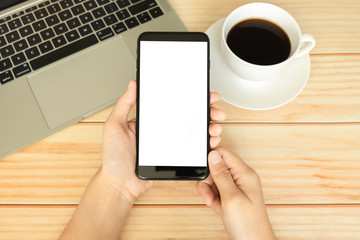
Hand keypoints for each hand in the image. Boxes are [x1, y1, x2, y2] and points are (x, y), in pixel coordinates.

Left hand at [100, 80, 225, 203]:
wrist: (120, 184)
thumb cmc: (114, 158)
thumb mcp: (114, 126)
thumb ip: (124, 104)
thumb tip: (133, 84)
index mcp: (150, 122)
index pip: (174, 105)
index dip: (190, 99)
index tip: (202, 94)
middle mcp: (163, 131)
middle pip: (189, 118)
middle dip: (206, 111)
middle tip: (215, 110)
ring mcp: (170, 145)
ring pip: (195, 133)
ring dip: (209, 127)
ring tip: (215, 127)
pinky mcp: (175, 158)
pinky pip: (193, 150)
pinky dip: (205, 145)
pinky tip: (211, 141)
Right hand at [197, 147, 275, 239]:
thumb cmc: (247, 225)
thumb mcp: (231, 197)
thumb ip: (221, 174)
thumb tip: (213, 155)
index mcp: (245, 174)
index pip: (224, 153)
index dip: (211, 158)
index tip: (202, 169)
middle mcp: (242, 178)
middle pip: (217, 167)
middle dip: (208, 180)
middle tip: (208, 194)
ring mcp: (238, 187)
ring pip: (215, 179)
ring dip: (209, 191)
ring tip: (213, 203)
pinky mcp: (233, 196)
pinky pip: (217, 190)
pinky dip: (214, 198)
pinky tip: (217, 207)